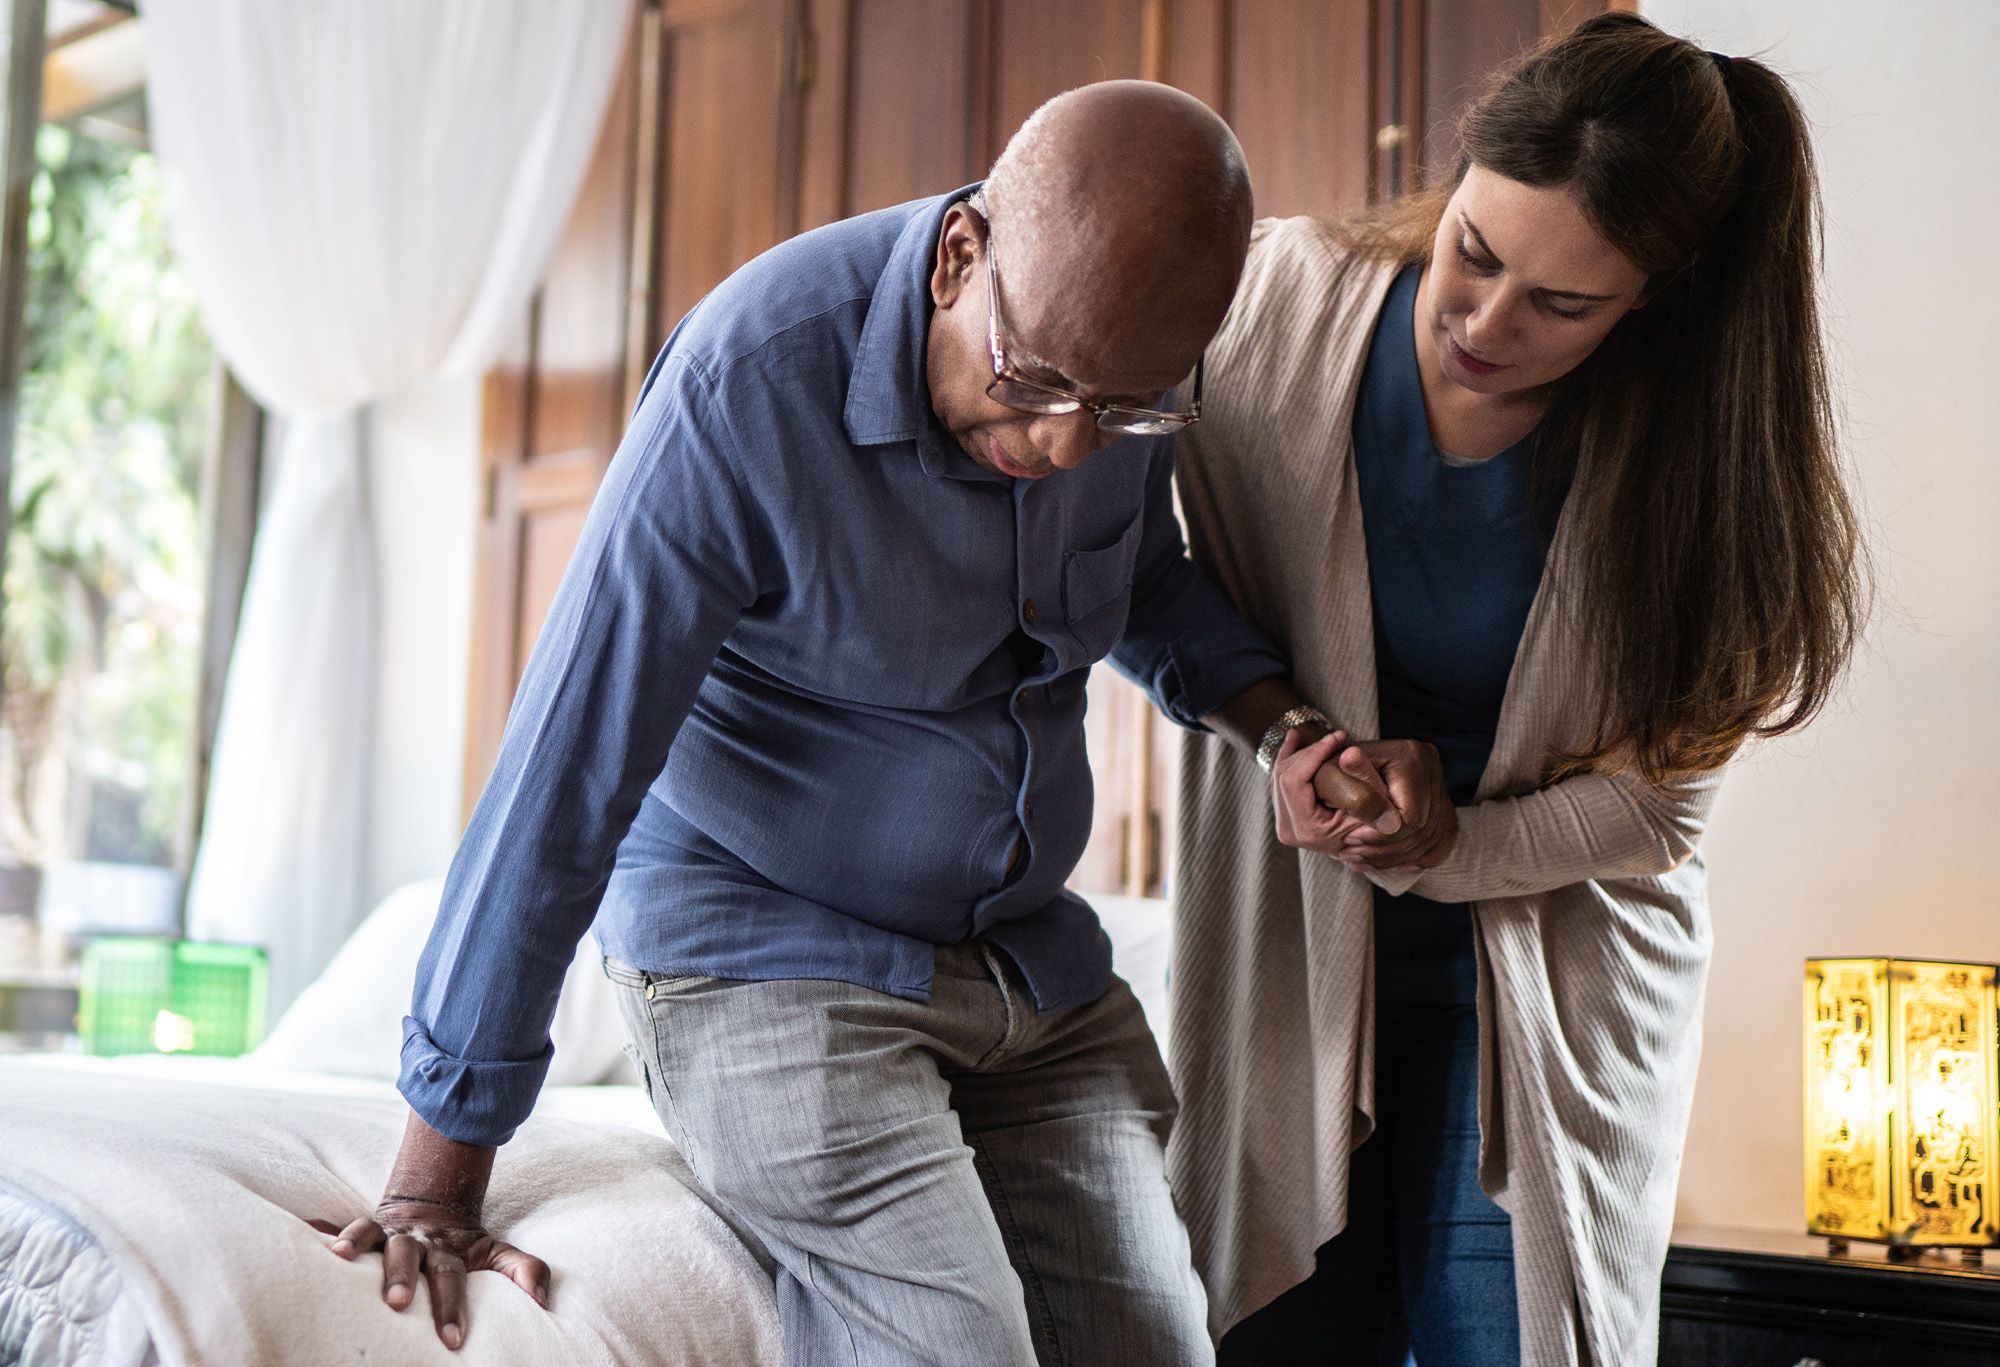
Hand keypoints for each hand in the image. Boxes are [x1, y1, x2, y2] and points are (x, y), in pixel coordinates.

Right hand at [308, 1198, 549, 1349]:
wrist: (436, 1205)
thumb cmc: (466, 1246)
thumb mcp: (499, 1254)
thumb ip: (526, 1271)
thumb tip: (543, 1300)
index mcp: (451, 1252)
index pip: (454, 1278)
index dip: (452, 1308)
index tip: (453, 1340)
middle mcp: (421, 1241)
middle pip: (414, 1257)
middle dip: (405, 1279)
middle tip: (399, 1304)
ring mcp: (394, 1234)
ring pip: (381, 1240)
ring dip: (366, 1249)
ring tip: (347, 1262)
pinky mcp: (372, 1228)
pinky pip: (355, 1227)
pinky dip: (340, 1235)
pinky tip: (328, 1250)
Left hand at [1271, 728, 1399, 852]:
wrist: (1373, 843)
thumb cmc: (1378, 821)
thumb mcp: (1378, 799)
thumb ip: (1364, 775)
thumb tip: (1350, 752)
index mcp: (1309, 829)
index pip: (1294, 780)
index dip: (1314, 753)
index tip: (1338, 736)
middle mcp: (1289, 831)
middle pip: (1284, 776)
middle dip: (1308, 750)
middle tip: (1336, 736)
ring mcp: (1284, 825)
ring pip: (1280, 776)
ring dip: (1297, 751)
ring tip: (1316, 734)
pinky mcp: (1285, 819)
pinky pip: (1280, 782)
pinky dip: (1290, 759)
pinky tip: (1295, 738)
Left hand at [1332, 739, 1457, 872]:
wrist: (1348, 769)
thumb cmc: (1334, 772)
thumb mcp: (1332, 775)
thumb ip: (1352, 790)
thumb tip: (1373, 796)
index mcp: (1409, 755)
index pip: (1410, 815)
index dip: (1380, 836)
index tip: (1351, 839)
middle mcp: (1432, 768)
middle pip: (1421, 829)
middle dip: (1384, 849)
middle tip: (1351, 852)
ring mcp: (1442, 788)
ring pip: (1428, 840)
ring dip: (1393, 857)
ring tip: (1360, 857)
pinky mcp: (1445, 807)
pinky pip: (1437, 846)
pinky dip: (1409, 858)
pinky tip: (1382, 859)